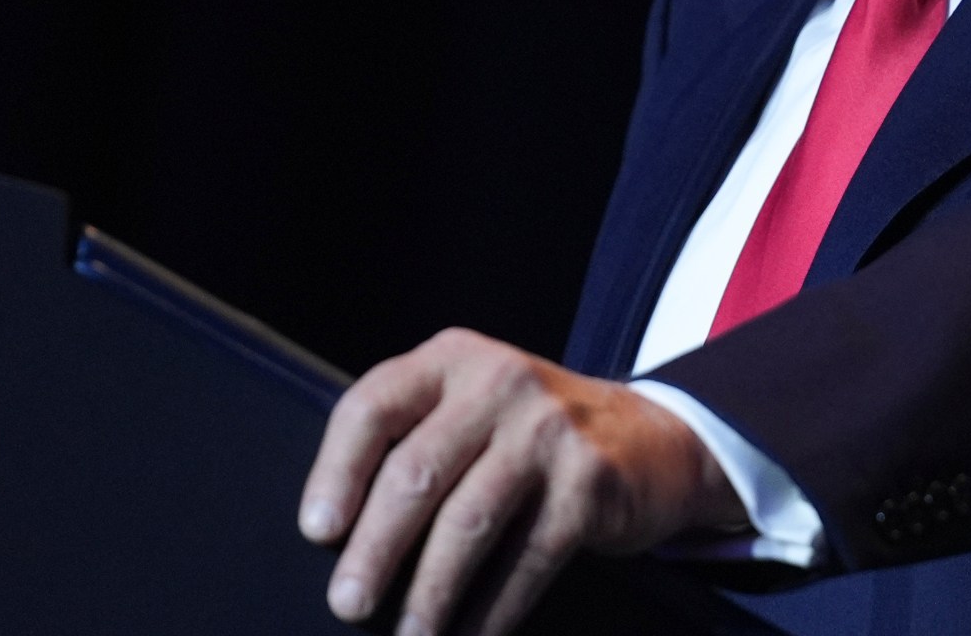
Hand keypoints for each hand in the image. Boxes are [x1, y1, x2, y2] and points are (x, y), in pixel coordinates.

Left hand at [298, 328, 748, 634]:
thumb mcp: (473, 408)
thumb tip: (337, 536)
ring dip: (429, 592)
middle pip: (416, 473)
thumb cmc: (531, 437)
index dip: (336, 472)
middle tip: (347, 604)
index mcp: (453, 359)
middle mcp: (500, 382)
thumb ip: (415, 440)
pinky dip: (492, 610)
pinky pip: (526, 559)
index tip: (317, 532)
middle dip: (375, 549)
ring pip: (468, 523)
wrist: (652, 438)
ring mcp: (549, 430)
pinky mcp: (589, 481)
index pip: (374, 406)